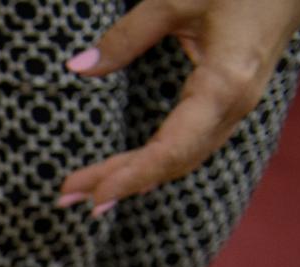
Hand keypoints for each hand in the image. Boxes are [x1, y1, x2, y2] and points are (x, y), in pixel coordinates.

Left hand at [59, 0, 299, 212]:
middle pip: (170, 161)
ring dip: (131, 178)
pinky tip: (125, 176)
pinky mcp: (228, 106)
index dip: (131, 176)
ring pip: (179, 159)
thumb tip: (78, 66)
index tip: (93, 194)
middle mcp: (232, 107)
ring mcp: (233, 110)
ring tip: (84, 192)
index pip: (172, 148)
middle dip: (118, 182)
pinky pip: (189, 147)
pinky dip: (154, 166)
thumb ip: (127, 36)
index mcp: (224, 85)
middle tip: (66, 197)